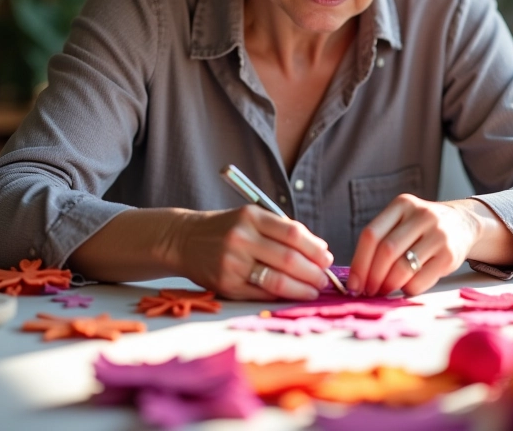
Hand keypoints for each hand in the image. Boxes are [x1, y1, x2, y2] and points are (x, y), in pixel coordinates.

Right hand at [172, 206, 333, 300]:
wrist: (184, 240)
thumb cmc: (227, 228)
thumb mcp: (251, 217)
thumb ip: (282, 230)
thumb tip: (320, 249)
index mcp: (251, 217)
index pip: (293, 233)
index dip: (315, 248)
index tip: (327, 258)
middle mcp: (241, 238)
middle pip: (288, 259)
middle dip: (313, 272)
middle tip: (325, 279)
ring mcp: (232, 262)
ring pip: (277, 280)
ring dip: (302, 288)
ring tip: (314, 290)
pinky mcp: (226, 285)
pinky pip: (261, 293)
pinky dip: (282, 296)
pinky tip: (293, 295)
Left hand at [347, 194, 477, 297]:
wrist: (463, 222)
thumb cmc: (423, 227)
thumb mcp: (403, 219)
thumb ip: (382, 239)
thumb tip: (358, 277)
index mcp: (402, 204)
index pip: (371, 234)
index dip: (359, 262)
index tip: (354, 283)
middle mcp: (421, 215)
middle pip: (386, 251)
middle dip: (373, 277)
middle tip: (368, 291)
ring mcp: (438, 234)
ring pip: (403, 267)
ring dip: (389, 285)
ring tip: (384, 291)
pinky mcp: (450, 255)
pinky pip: (421, 280)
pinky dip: (408, 289)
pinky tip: (404, 288)